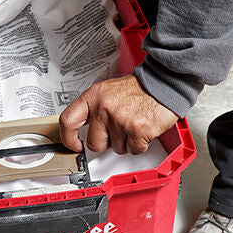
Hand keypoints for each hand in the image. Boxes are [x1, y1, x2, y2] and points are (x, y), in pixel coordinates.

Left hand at [59, 74, 178, 154]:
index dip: (68, 138)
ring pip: (117, 148)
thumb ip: (96, 108)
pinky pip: (134, 149)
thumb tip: (87, 128)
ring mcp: (120, 120)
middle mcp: (104, 108)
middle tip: (118, 131)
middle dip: (107, 142)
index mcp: (94, 96)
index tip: (74, 144)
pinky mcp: (136, 130)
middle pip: (94, 143)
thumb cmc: (140, 88)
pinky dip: (140, 144)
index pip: (68, 121)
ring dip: (127, 142)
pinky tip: (144, 129)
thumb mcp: (109, 90)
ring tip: (134, 124)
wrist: (164, 82)